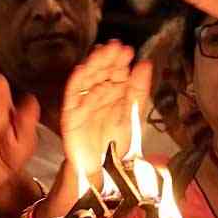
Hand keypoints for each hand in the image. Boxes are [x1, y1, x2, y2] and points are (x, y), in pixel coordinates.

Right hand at [62, 41, 151, 175]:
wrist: (105, 170)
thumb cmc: (119, 142)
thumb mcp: (133, 114)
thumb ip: (139, 90)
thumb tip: (145, 64)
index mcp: (114, 95)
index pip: (116, 74)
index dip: (120, 63)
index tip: (127, 50)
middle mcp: (98, 96)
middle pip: (101, 73)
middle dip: (108, 60)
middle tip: (116, 47)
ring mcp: (84, 104)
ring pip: (87, 80)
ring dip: (93, 65)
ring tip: (102, 53)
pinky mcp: (72, 115)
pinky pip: (72, 97)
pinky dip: (77, 83)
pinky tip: (83, 70)